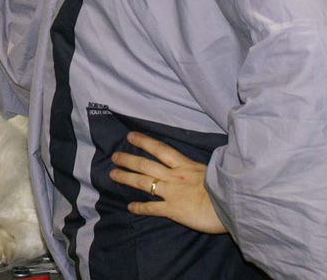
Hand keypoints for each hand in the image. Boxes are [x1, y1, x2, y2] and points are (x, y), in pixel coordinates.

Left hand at [110, 131, 226, 233]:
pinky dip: (140, 207)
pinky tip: (130, 207)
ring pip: (144, 182)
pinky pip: (152, 208)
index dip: (144, 142)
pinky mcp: (174, 210)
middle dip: (128, 159)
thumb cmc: (227, 187)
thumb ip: (198, 167)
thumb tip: (193, 164)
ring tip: (113, 174)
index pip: (160, 149)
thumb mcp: (212, 169)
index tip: (130, 136)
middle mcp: (174, 176)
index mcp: (184, 164)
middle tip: (114, 156)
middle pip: (145, 164)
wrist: (233, 206)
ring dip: (127, 178)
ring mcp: (172, 192)